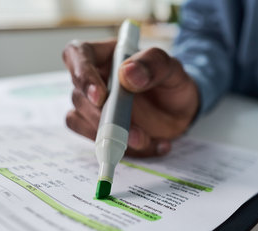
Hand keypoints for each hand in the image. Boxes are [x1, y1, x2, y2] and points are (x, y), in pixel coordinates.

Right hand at [62, 40, 198, 156]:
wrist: (179, 111)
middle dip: (104, 118)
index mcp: (105, 55)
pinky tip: (152, 145)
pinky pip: (97, 141)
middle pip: (79, 96)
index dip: (83, 75)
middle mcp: (93, 79)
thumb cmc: (171, 83)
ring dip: (111, 137)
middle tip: (133, 132)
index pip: (77, 54)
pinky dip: (125, 149)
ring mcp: (92, 106)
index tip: (100, 97)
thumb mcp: (172, 69)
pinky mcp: (97, 129)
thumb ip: (154, 64)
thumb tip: (127, 73)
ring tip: (146, 140)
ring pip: (82, 121)